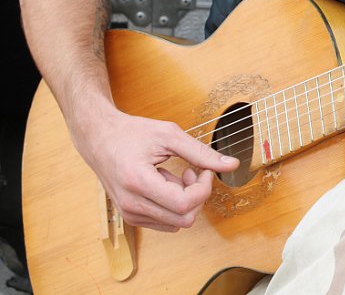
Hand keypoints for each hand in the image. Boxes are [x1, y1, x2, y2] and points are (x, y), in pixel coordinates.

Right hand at [72, 105, 238, 231]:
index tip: (205, 169)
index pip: (184, 204)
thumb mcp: (170, 135)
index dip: (204, 188)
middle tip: (194, 173)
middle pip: (184, 219)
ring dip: (187, 202)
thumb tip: (233, 165)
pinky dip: (175, 206)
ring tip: (179, 177)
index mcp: (138, 182)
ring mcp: (129, 213)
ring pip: (177, 224)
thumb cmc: (132, 133)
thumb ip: (202, 153)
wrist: (99, 139)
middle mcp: (131, 204)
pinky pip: (166, 222)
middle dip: (198, 196)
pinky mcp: (131, 216)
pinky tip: (168, 185)